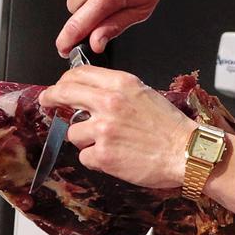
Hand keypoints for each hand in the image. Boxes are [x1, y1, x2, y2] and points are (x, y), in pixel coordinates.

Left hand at [38, 65, 195, 189]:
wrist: (187, 152)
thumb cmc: (170, 127)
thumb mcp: (144, 94)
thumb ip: (116, 90)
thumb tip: (91, 94)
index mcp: (120, 84)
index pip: (78, 74)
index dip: (64, 81)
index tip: (59, 87)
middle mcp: (108, 102)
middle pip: (64, 94)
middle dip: (51, 98)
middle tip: (47, 101)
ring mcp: (102, 129)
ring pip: (73, 132)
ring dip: (84, 139)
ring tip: (109, 143)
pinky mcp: (102, 155)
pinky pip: (85, 156)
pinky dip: (96, 159)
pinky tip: (115, 158)